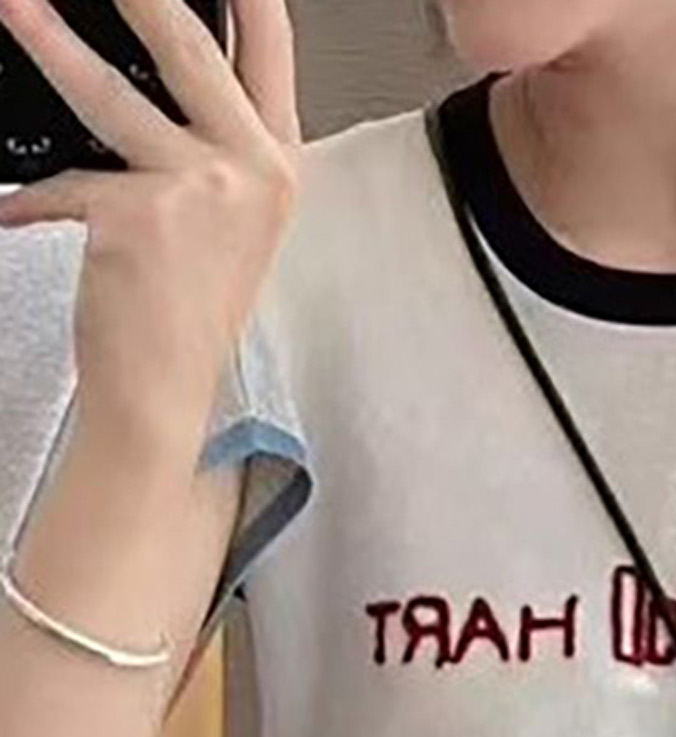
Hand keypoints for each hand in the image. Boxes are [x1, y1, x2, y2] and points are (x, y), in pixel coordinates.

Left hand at [0, 0, 299, 446]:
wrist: (167, 388)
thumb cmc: (190, 311)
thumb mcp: (225, 219)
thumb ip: (211, 143)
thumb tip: (144, 69)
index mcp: (279, 166)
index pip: (272, 48)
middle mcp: (253, 171)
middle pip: (191, 44)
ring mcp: (200, 190)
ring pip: (106, 93)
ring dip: (48, 39)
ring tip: (12, 4)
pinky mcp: (138, 215)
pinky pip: (62, 180)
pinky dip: (32, 200)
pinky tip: (22, 216)